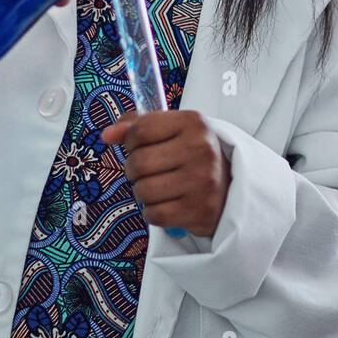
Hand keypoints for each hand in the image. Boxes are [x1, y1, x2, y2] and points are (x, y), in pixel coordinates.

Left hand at [101, 110, 230, 238]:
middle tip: (149, 172)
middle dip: (134, 171)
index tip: (140, 147)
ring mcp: (202, 180)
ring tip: (159, 189)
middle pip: (138, 162)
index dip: (131, 142)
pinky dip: (153, 213)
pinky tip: (167, 205)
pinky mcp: (199, 210)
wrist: (230, 190)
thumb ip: (138, 126)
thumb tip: (107, 135)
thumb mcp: (173, 131)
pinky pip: (153, 214)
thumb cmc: (193, 157)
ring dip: (143, 194)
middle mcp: (201, 148)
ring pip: (142, 191)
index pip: (141, 129)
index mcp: (194, 122)